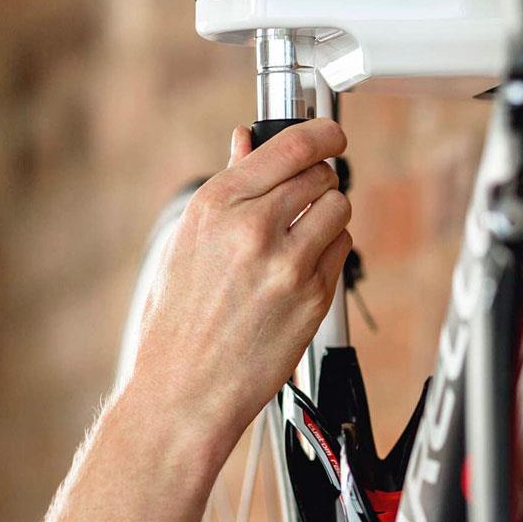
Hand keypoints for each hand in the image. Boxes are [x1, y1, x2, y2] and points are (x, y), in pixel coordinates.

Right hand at [130, 118, 350, 442]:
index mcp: (217, 205)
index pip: (292, 145)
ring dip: (328, 214)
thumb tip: (247, 139)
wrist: (184, 388)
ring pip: (339, 207)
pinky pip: (343, 248)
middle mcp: (253, 227)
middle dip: (318, 179)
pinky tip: (302, 266)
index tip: (332, 134)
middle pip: (321, 173)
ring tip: (303, 234)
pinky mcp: (313, 296)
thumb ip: (229, 184)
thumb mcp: (189, 239)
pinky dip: (330, 250)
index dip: (322, 133)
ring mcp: (287, 263)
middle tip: (306, 196)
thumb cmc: (179, 317)